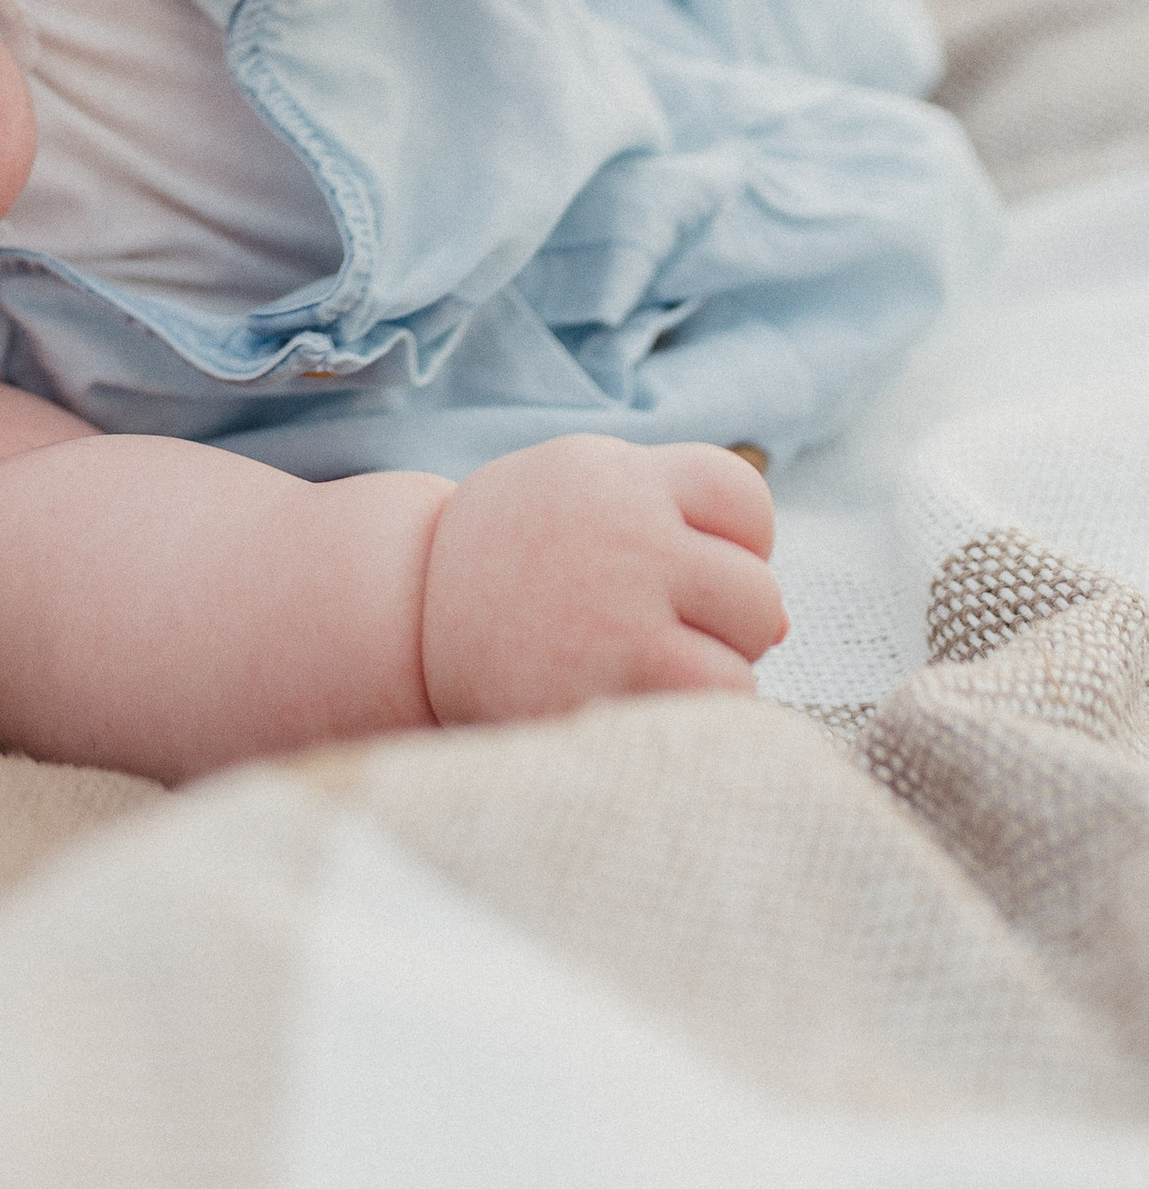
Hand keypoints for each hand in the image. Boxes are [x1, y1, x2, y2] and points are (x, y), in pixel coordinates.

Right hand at [419, 437, 785, 723]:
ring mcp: (621, 611)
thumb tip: (782, 618)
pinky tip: (639, 702)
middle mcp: (626, 533)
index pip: (744, 499)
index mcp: (616, 476)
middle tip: (664, 632)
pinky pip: (718, 703)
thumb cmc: (512, 561)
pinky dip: (698, 712)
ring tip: (648, 669)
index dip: (734, 544)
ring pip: (749, 652)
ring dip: (718, 670)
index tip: (687, 569)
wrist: (406, 616)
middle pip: (758, 588)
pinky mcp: (612, 687)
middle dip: (729, 620)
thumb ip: (672, 523)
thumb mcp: (579, 497)